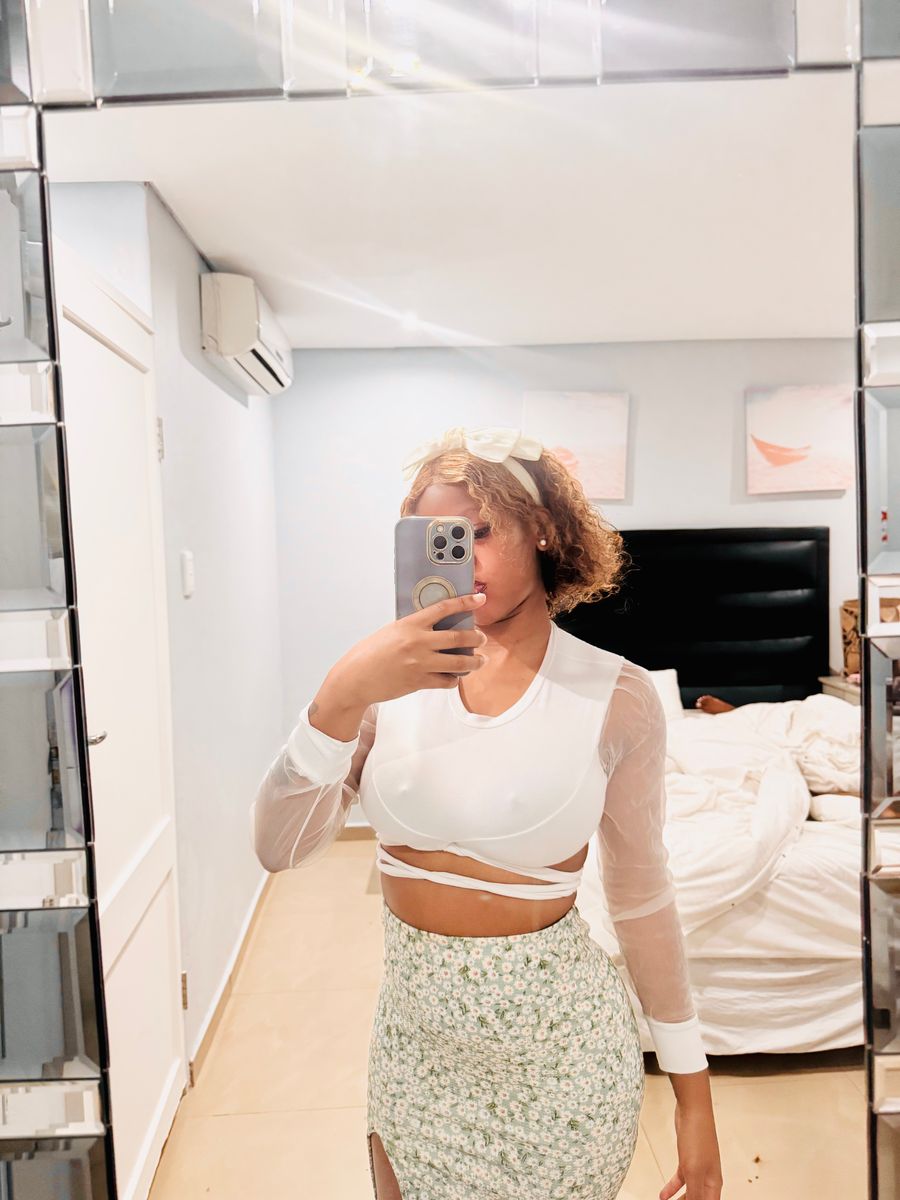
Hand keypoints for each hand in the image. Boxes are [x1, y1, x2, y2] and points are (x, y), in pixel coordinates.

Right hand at [329, 591, 488, 707]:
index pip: (444, 608)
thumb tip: (433, 627)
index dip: (465, 602)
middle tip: (482, 638)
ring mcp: (420, 663)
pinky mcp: (420, 682)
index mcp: (410, 624)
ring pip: (460, 662)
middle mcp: (418, 642)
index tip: (479, 598)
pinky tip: (454, 677)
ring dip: (474, 661)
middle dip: (477, 638)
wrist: (355, 678)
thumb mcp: (391, 631)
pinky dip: (454, 679)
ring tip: (479, 660)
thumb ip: (412, 628)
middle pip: (459, 637)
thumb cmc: (369, 653)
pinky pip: (447, 681)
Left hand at [659, 1103, 722, 1199]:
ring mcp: (698, 1167)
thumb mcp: (693, 1171)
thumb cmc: (697, 1139)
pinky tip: (662, 1196)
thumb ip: (694, 1194)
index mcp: (714, 1184)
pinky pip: (680, 1179)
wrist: (693, 1111)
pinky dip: (672, 1188)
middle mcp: (708, 1178)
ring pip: (690, 1192)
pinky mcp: (687, 1158)